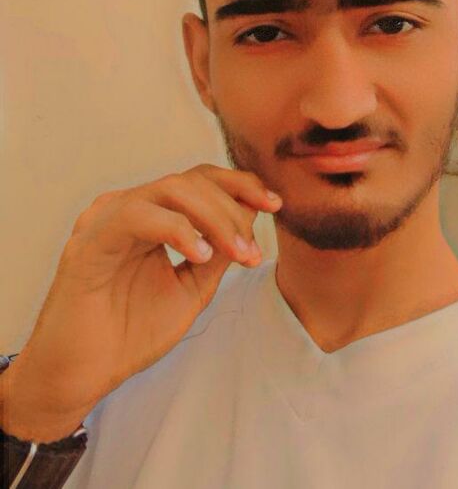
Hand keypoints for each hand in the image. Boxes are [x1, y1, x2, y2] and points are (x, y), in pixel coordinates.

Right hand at [0, 164, 280, 441]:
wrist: (82, 376)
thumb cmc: (130, 332)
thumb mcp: (191, 287)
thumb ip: (218, 251)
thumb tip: (253, 213)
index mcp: (150, 213)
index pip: (199, 180)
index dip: (241, 185)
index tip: (276, 204)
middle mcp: (127, 206)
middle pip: (191, 180)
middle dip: (234, 207)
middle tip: (253, 249)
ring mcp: (106, 218)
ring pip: (171, 189)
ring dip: (214, 218)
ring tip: (236, 254)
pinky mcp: (89, 240)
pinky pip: (139, 215)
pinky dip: (178, 229)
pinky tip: (201, 255)